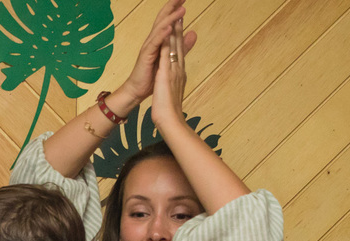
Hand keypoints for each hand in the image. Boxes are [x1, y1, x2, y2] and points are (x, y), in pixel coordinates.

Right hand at [119, 0, 194, 104]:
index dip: (176, 8)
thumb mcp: (170, 57)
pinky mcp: (146, 56)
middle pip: (163, 18)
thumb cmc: (151, 75)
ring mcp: (149, 47)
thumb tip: (193, 32)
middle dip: (172, 6)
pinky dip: (162, 35)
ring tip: (182, 10)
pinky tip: (169, 28)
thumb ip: (181, 45)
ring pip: (160, 29)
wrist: (137, 90)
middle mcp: (153, 40)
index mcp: (159, 40)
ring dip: (171, 18)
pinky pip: (155, 43)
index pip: (168, 19)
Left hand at [151, 11, 195, 130]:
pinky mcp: (168, 75)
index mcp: (178, 73)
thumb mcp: (172, 93)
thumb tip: (177, 79)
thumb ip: (175, 83)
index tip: (179, 23)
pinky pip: (168, 56)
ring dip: (176, 31)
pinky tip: (167, 33)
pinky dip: (168, 44)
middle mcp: (179, 69)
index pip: (179, 51)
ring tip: (177, 15)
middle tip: (181, 10)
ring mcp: (174, 71)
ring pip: (176, 47)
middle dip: (180, 28)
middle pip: (180, 45)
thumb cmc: (169, 110)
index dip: (180, 36)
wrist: (170, 121)